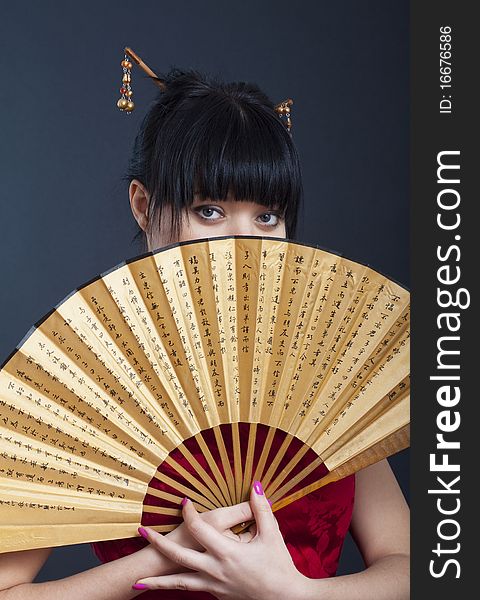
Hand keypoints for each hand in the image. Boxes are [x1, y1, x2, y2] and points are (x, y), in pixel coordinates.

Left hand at [133, 482, 307, 599]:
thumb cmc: (279, 566)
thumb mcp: (271, 534)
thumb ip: (260, 508)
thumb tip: (255, 486)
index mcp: (227, 552)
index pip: (200, 528)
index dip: (189, 512)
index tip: (184, 501)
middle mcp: (216, 570)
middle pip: (179, 557)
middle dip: (157, 544)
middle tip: (141, 532)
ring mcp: (214, 585)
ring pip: (180, 583)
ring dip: (157, 581)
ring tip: (138, 580)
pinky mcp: (217, 594)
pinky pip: (192, 589)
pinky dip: (177, 588)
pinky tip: (169, 585)